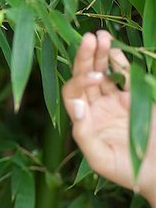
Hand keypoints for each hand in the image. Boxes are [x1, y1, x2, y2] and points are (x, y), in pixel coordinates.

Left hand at [62, 30, 155, 207]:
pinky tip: (114, 50)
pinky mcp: (134, 97)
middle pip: (84, 78)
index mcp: (84, 121)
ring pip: (103, 73)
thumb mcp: (100, 158)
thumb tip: (77, 106)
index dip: (80, 82)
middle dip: (85, 58)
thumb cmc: (125, 171)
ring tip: (100, 36)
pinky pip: (123, 77)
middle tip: (88, 39)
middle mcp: (95, 107)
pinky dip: (119, 64)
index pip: (73, 94)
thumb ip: (84, 134)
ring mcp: (114, 101)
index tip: (95, 77)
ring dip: (100, 55)